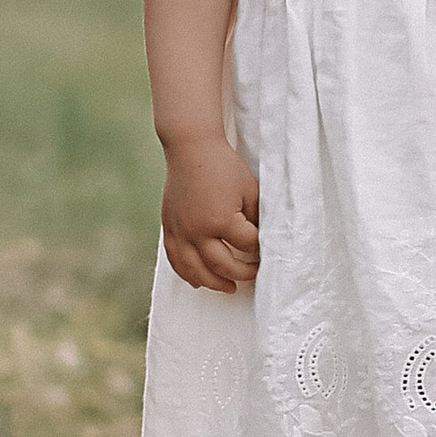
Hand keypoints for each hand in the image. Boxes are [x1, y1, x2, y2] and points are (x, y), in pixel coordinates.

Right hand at [160, 133, 260, 292]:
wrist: (191, 148)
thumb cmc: (224, 166)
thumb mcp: (250, 189)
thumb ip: (256, 217)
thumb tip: (261, 240)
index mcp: (222, 220)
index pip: (247, 246)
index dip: (260, 250)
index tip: (266, 251)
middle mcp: (199, 231)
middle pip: (222, 265)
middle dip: (241, 273)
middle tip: (253, 274)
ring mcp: (181, 231)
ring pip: (196, 270)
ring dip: (213, 283)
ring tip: (229, 288)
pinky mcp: (169, 228)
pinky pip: (175, 259)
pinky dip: (187, 274)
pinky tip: (198, 281)